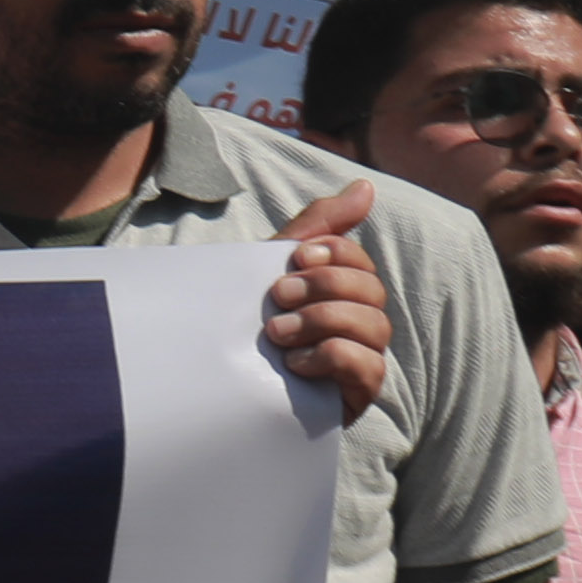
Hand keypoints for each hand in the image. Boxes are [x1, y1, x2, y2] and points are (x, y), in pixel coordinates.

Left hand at [263, 179, 389, 415]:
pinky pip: (368, 367)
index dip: (335, 253)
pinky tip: (294, 363)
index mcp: (339, 291)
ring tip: (276, 333)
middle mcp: (358, 323)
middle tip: (276, 297)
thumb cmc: (243, 321)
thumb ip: (316, 226)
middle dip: (323, 287)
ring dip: (321, 321)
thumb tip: (366, 186)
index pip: (360, 262)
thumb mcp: (270, 269)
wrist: (208, 383)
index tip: (295, 258)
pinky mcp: (355, 396)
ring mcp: (361, 360)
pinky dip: (332, 356)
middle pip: (371, 291)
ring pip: (373, 326)